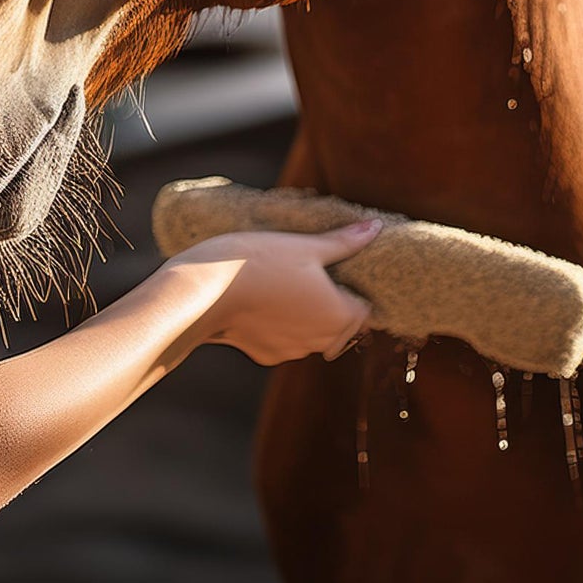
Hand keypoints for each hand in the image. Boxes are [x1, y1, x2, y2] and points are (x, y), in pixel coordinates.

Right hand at [172, 219, 380, 364]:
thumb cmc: (261, 262)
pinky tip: (264, 300)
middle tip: (316, 274)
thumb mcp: (307, 246)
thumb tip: (375, 227)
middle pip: (340, 325)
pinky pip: (283, 339)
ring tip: (287, 283)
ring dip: (306, 315)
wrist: (206, 292)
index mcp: (338, 315)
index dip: (356, 290)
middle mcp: (320, 341)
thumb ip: (344, 242)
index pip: (365, 310)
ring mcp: (291, 351)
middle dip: (333, 304)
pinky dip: (279, 324)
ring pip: (311, 334)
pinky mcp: (265, 354)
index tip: (343, 272)